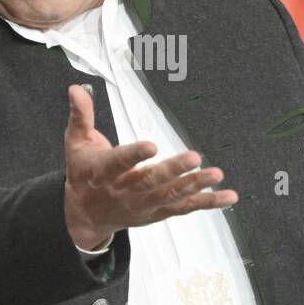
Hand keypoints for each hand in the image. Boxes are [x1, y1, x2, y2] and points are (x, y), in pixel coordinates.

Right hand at [63, 85, 237, 250]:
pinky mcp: (159, 211)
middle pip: (150, 181)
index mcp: (103, 172)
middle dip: (172, 170)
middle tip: (193, 157)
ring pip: (172, 195)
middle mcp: (125, 190)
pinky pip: (186, 207)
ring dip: (195, 185)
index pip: (118, 162)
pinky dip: (208, 202)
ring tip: (215, 174)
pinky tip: (228, 196)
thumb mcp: (75, 144)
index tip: (151, 146)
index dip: (134, 155)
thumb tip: (75, 88)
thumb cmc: (84, 175)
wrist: (84, 215)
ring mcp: (144, 204)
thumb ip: (81, 115)